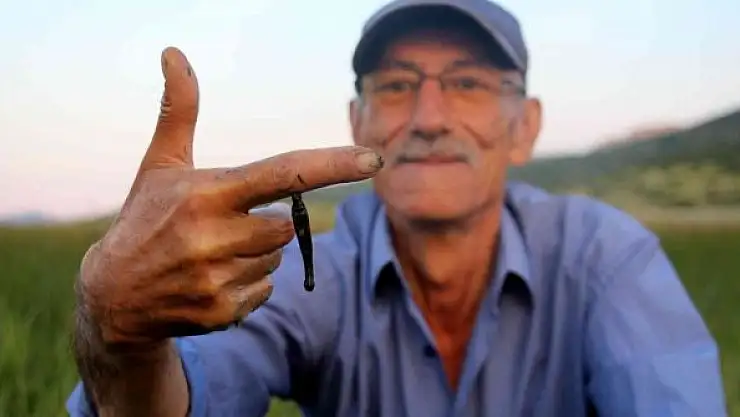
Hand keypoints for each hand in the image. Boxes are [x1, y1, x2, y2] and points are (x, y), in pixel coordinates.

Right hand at [77, 47, 382, 346]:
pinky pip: (265, 291)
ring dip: (255, 256)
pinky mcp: (220, 312)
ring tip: (209, 255)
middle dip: (264, 225)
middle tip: (222, 227)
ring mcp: (216, 279)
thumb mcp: (160, 165)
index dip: (333, 164)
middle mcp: (212, 237)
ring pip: (276, 261)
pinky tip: (208, 281)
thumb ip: (179, 111)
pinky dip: (246, 286)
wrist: (112, 295)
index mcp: (206, 194)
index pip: (284, 173)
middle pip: (286, 227)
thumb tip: (174, 53)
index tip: (374, 158)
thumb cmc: (145, 219)